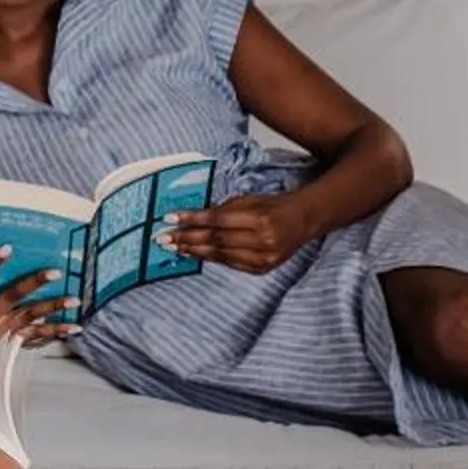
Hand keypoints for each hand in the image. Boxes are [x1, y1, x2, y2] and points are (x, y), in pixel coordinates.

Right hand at [0, 246, 74, 379]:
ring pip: (26, 318)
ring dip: (52, 308)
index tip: (6, 248)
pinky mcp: (1, 343)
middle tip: (53, 272)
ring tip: (73, 300)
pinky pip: (30, 335)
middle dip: (32, 284)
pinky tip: (71, 327)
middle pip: (9, 300)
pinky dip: (52, 331)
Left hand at [165, 193, 314, 274]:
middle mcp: (263, 240)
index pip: (218, 220)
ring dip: (195, 251)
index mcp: (260, 218)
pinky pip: (230, 264)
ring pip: (221, 255)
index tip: (171, 218)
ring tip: (175, 247)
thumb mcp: (249, 200)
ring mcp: (264, 257)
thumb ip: (223, 209)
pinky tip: (196, 254)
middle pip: (217, 240)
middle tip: (164, 237)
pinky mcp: (262, 268)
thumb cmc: (274, 206)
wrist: (303, 221)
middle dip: (187, 238)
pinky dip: (211, 258)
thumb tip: (192, 218)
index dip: (193, 219)